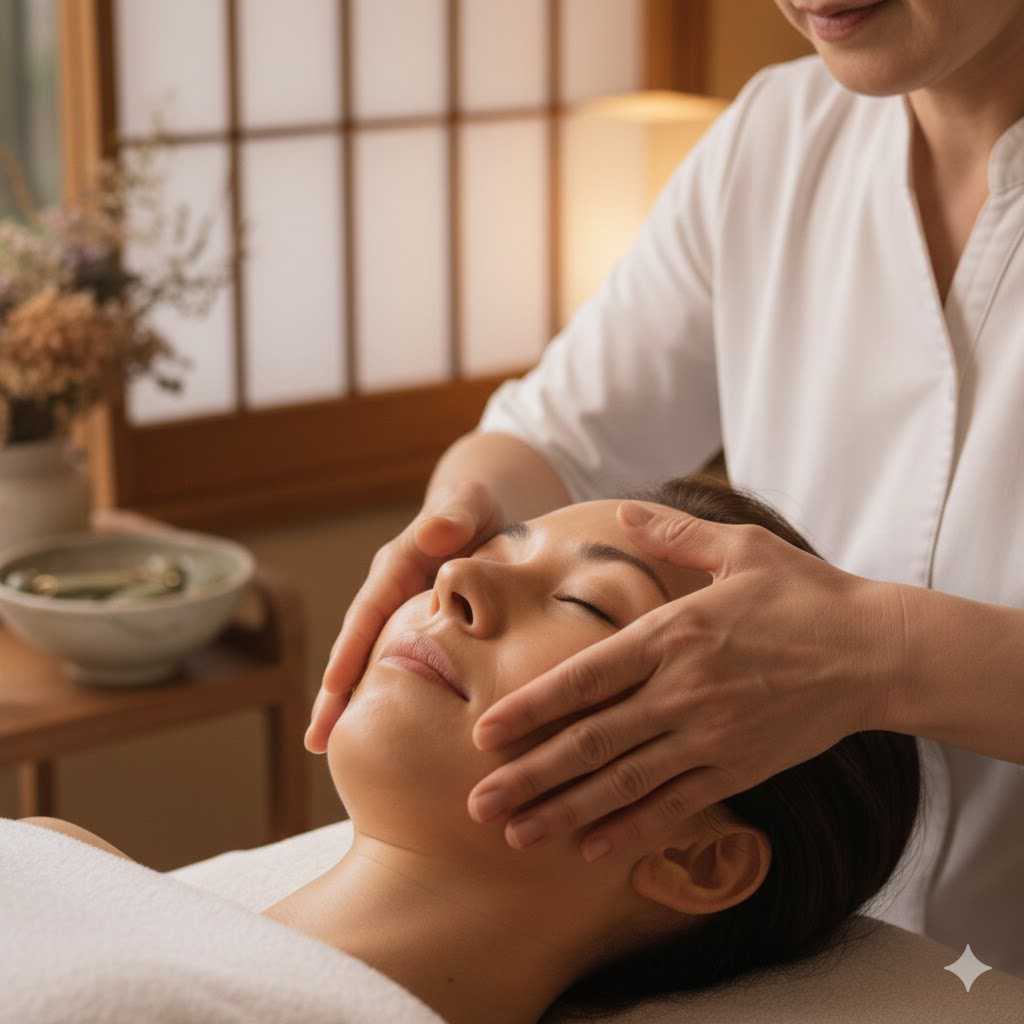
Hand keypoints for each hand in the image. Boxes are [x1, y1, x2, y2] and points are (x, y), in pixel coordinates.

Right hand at [305, 480, 505, 752]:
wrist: (481, 512)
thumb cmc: (477, 507)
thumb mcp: (471, 502)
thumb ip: (455, 514)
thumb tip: (434, 531)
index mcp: (397, 566)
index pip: (369, 612)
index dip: (352, 648)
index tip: (335, 686)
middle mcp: (388, 595)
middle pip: (356, 647)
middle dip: (335, 693)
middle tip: (319, 741)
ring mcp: (399, 617)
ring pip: (370, 665)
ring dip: (350, 705)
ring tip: (330, 751)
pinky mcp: (416, 633)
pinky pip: (396, 669)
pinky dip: (384, 699)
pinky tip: (382, 737)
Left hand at [465, 501, 902, 861]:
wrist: (877, 651)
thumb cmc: (804, 594)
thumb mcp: (740, 547)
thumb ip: (674, 532)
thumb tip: (624, 507)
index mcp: (672, 634)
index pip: (585, 678)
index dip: (530, 708)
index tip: (484, 733)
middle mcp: (681, 691)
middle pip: (590, 742)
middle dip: (529, 776)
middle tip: (478, 803)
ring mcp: (709, 737)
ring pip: (623, 784)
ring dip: (565, 812)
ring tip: (516, 835)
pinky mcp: (738, 769)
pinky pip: (675, 806)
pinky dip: (631, 830)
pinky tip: (591, 848)